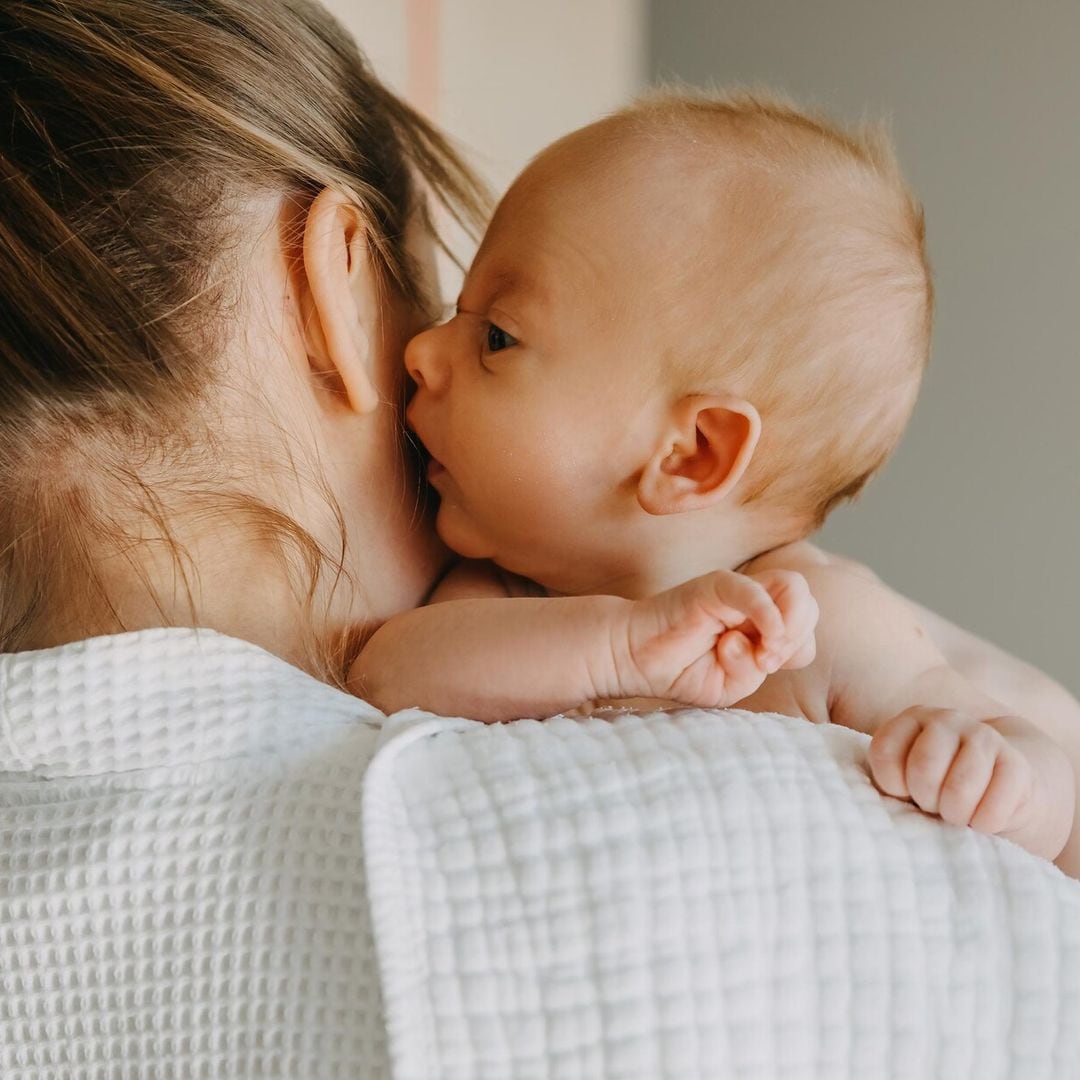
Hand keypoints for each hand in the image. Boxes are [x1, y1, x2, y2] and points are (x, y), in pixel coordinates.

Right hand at [619, 568, 817, 707]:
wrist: (633, 659)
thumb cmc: (680, 671)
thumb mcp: (730, 685)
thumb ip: (756, 668)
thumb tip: (764, 646)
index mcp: (761, 622)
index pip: (806, 626)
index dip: (797, 649)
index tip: (765, 668)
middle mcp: (754, 600)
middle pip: (808, 604)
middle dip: (797, 639)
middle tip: (765, 663)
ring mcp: (736, 589)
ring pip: (794, 587)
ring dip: (788, 626)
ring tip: (762, 653)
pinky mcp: (714, 585)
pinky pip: (753, 591)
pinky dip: (766, 616)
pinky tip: (749, 642)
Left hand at [868, 708, 1038, 835]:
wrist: (997, 787)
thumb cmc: (936, 788)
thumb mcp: (904, 780)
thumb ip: (889, 781)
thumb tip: (893, 799)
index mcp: (912, 719)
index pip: (885, 752)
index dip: (892, 785)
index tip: (904, 792)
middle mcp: (947, 720)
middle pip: (923, 768)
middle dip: (925, 799)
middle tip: (933, 805)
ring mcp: (985, 736)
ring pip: (959, 789)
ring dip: (955, 814)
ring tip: (956, 813)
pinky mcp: (1017, 764)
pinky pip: (992, 808)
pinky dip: (983, 824)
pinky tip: (982, 819)